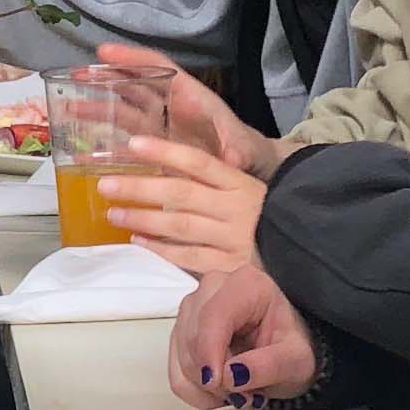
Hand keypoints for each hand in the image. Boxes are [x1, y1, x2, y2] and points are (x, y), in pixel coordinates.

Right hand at [93, 45, 281, 173]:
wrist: (248, 171)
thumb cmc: (248, 151)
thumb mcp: (244, 147)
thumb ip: (236, 149)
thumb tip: (231, 156)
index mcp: (191, 97)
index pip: (158, 68)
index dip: (131, 58)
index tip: (104, 52)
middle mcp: (171, 108)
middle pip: (134, 86)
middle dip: (105, 79)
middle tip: (75, 76)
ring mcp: (161, 128)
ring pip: (125, 112)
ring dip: (99, 108)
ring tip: (70, 107)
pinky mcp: (155, 149)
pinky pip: (127, 140)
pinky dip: (107, 141)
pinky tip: (85, 148)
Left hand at [97, 143, 268, 272]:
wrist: (303, 246)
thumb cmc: (265, 212)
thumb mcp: (246, 187)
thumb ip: (213, 177)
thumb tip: (167, 162)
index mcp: (239, 182)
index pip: (198, 162)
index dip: (165, 152)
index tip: (133, 145)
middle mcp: (234, 208)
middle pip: (181, 194)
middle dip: (140, 189)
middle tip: (105, 184)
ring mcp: (232, 238)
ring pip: (180, 227)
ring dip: (143, 219)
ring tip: (113, 213)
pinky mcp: (229, 265)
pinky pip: (189, 257)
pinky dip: (161, 250)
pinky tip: (138, 240)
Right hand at [168, 259, 320, 409]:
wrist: (284, 351)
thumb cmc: (292, 347)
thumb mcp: (296, 360)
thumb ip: (269, 365)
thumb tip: (232, 376)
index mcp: (247, 285)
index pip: (214, 314)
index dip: (210, 350)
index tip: (217, 382)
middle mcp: (212, 289)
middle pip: (193, 337)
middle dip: (217, 376)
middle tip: (248, 393)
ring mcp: (192, 309)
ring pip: (182, 357)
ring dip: (208, 387)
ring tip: (240, 390)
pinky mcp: (181, 333)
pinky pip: (175, 372)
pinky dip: (195, 391)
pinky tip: (220, 391)